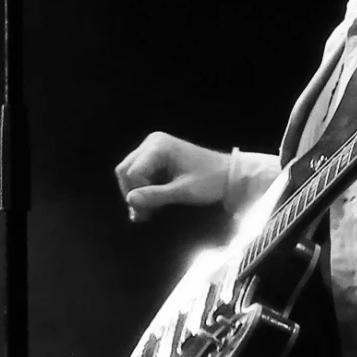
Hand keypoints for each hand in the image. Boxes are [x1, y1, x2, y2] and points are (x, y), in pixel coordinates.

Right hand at [114, 132, 231, 221]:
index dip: (137, 194)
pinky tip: (152, 200)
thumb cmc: (210, 181)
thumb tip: (130, 201)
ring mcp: (153, 146)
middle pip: (126, 169)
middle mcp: (151, 142)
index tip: (147, 214)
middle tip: (144, 214)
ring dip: (136, 191)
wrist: (230, 174)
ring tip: (149, 209)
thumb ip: (156, 195)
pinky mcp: (156, 154)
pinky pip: (139, 171)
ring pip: (129, 171)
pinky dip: (142, 187)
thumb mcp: (184, 192)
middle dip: (133, 193)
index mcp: (158, 146)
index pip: (133, 172)